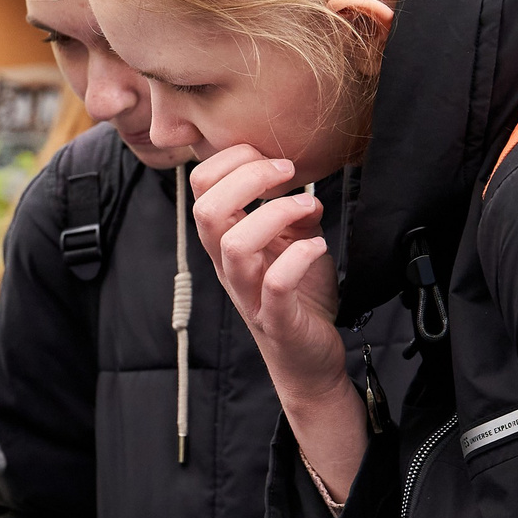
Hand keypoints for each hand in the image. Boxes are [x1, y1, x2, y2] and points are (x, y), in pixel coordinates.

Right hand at [188, 146, 367, 501]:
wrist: (309, 360)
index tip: (271, 157)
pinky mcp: (276, 320)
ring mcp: (249, 294)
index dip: (230, 160)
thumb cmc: (298, 300)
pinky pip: (274, 285)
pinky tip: (317, 247)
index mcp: (226, 243)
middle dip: (247, 178)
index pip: (201, 188)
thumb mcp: (294, 245)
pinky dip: (297, 258)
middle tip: (287, 172)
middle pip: (206, 210)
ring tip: (307, 207)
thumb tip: (303, 189)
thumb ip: (292, 214)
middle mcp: (228, 267)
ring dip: (274, 214)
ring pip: (233, 246)